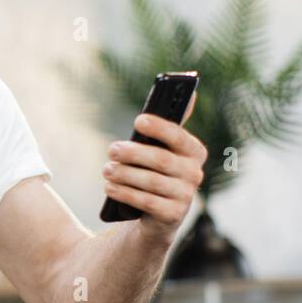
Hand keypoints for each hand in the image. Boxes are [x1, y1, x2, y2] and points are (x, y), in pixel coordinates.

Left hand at [102, 94, 206, 242]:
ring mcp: (186, 197)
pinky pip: (147, 203)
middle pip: (161, 160)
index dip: (159, 127)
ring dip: (124, 174)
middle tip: (111, 150)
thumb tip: (190, 85)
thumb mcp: (160, 148)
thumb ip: (169, 123)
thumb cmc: (154, 172)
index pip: (179, 137)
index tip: (138, 120)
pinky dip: (125, 193)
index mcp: (195, 152)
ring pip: (152, 182)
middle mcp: (195, 174)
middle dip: (133, 153)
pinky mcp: (173, 217)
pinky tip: (109, 187)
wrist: (155, 216)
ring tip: (106, 170)